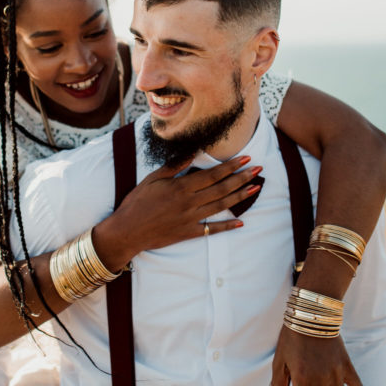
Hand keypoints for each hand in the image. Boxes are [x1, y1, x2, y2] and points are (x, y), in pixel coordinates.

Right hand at [92, 155, 261, 269]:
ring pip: (221, 206)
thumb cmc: (137, 202)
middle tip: (258, 170)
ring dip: (240, 197)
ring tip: (255, 188)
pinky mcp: (189, 232)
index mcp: (181, 187)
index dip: (231, 166)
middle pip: (222, 188)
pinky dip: (227, 226)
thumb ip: (175, 166)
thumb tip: (193, 153)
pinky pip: (212, 229)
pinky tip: (241, 222)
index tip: (246, 159)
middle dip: (242, 178)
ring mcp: (191, 219)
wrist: (127, 231)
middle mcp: (190, 203)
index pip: (212, 174)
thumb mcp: (153, 179)